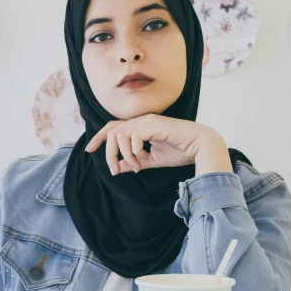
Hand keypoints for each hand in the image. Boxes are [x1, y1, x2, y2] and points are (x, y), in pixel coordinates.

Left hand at [85, 114, 231, 175]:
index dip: (99, 137)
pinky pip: (133, 137)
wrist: (200, 147)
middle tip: (114, 169)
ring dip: (124, 154)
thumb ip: (135, 162)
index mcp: (140, 127)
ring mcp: (147, 121)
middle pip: (111, 131)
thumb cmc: (180, 151)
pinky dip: (134, 151)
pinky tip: (144, 158)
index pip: (112, 127)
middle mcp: (142, 121)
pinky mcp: (154, 125)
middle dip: (107, 152)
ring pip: (120, 135)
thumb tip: (118, 167)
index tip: (89, 150)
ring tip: (136, 165)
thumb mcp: (153, 160)